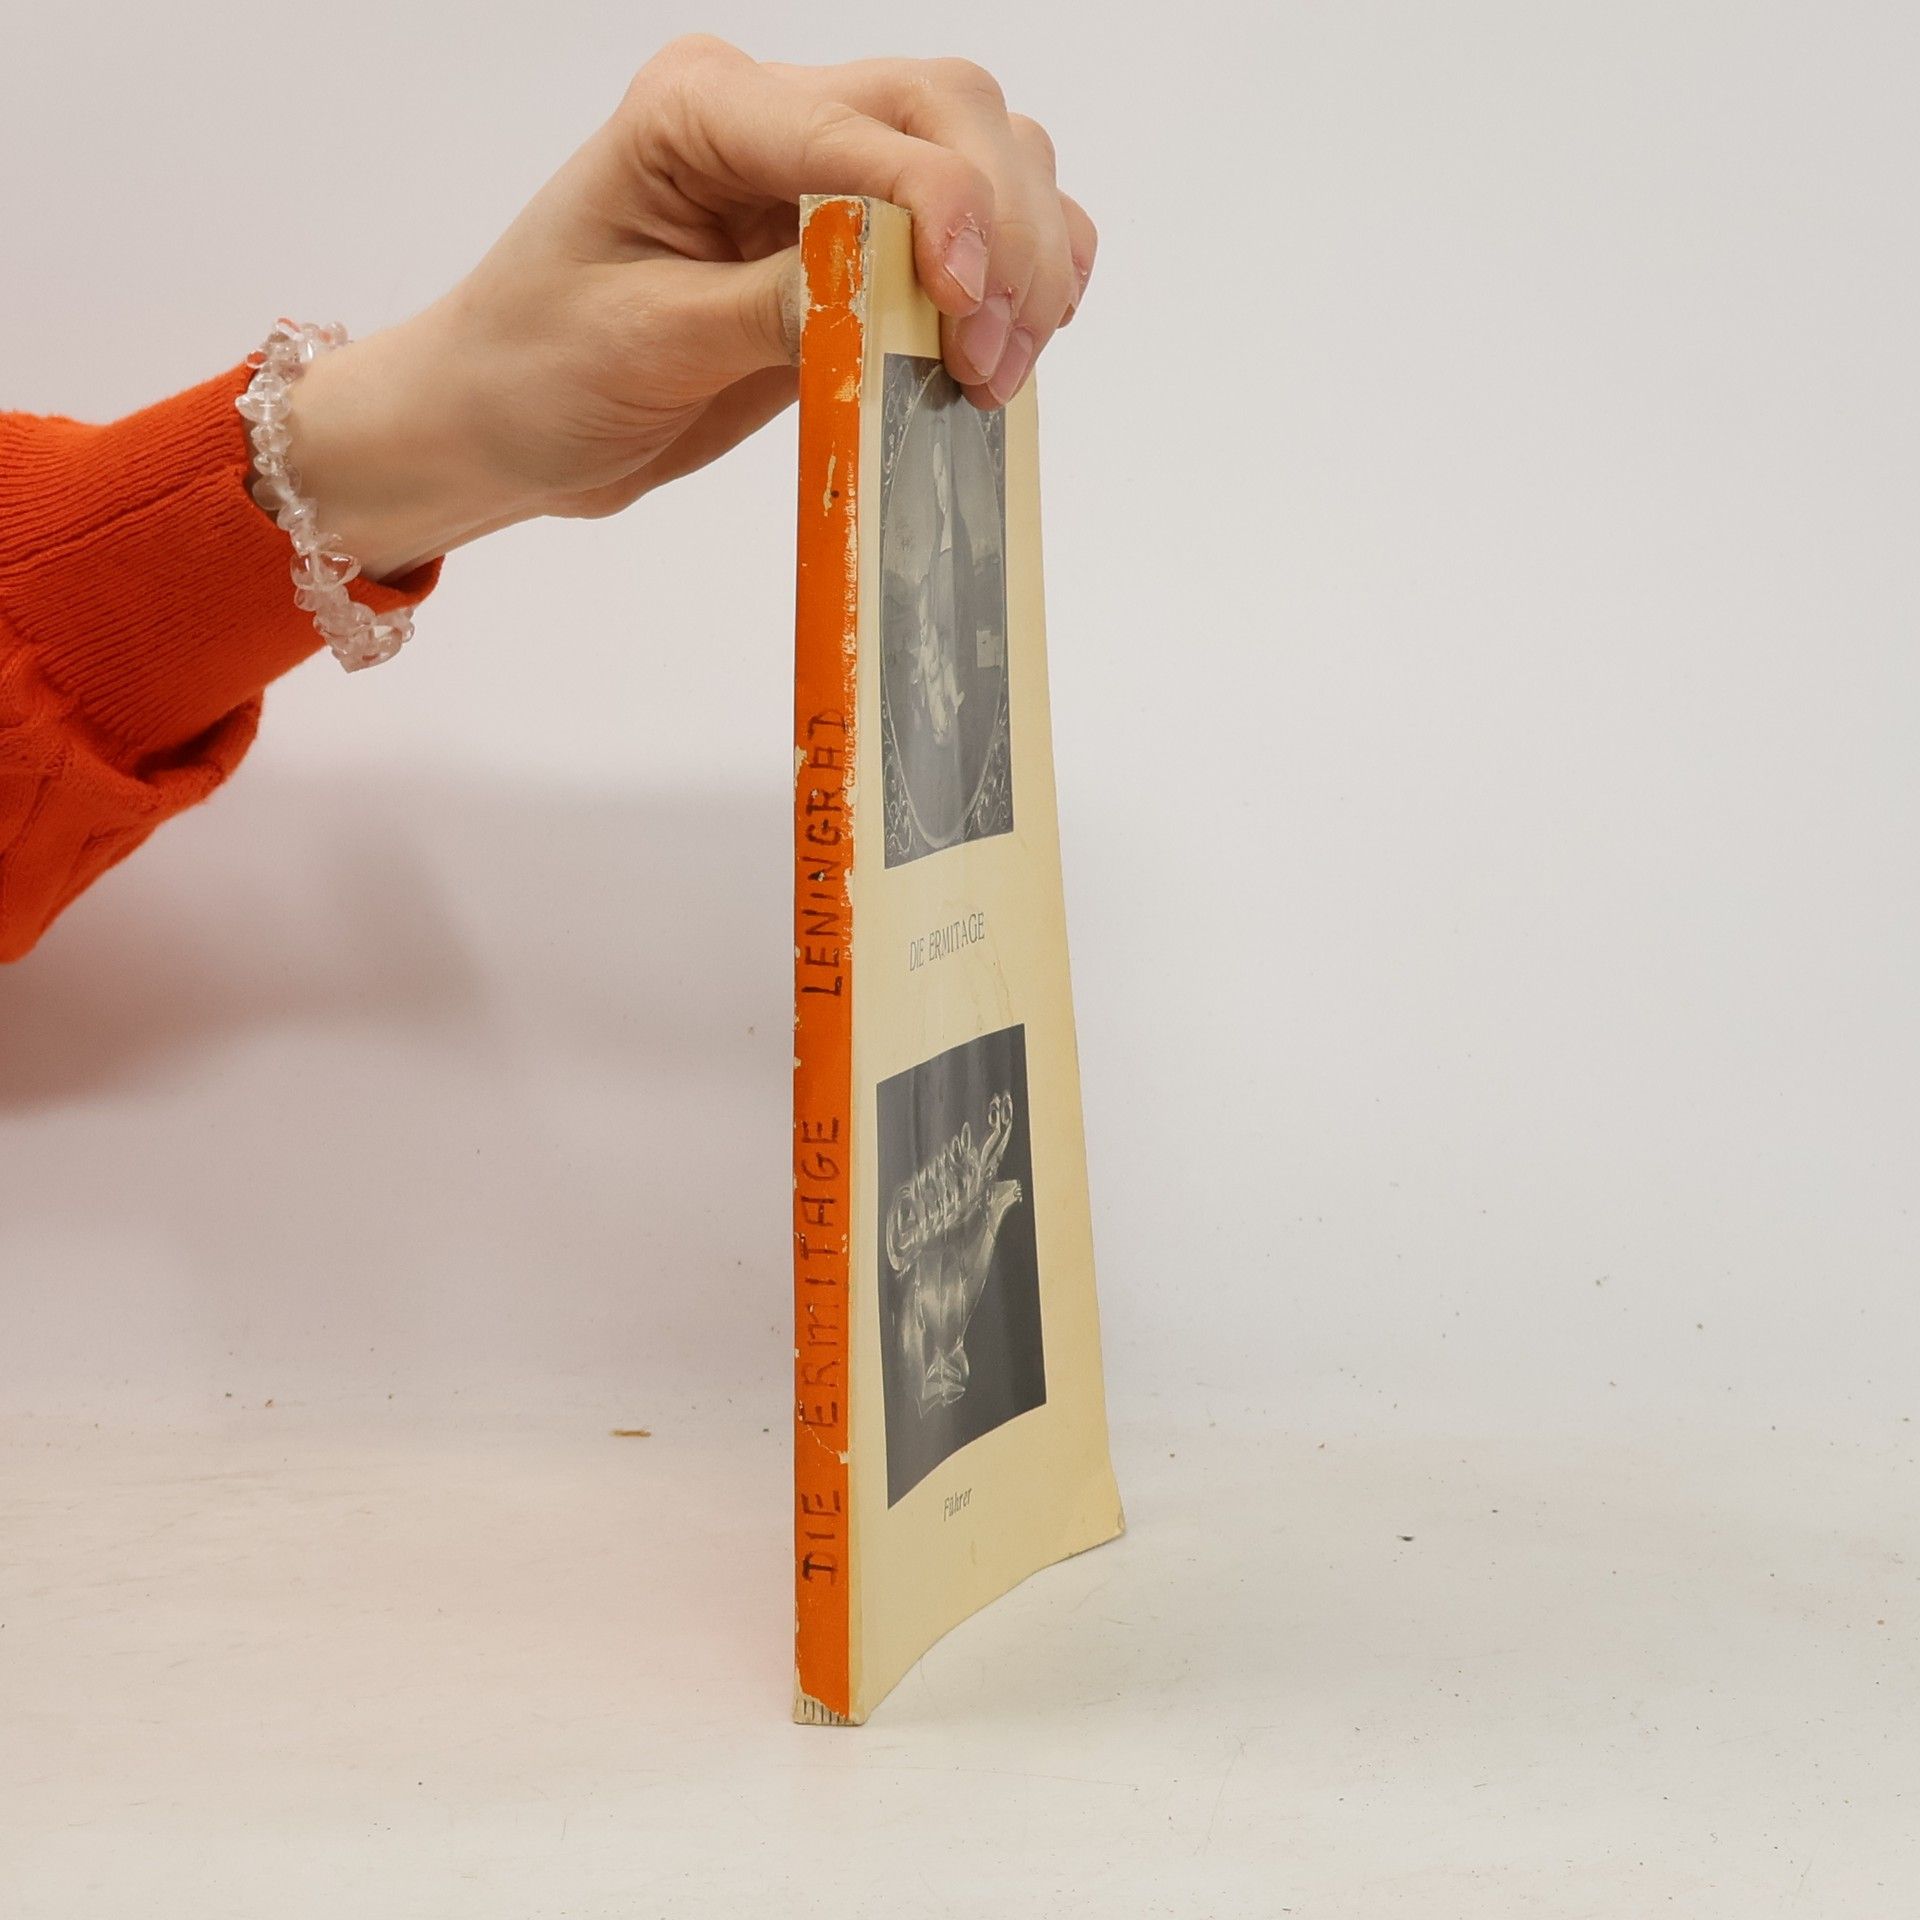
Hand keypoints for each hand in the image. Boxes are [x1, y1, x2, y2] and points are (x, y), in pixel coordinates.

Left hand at [276, 36, 1096, 580]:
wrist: (503, 422)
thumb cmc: (536, 372)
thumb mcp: (642, 342)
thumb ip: (771, 308)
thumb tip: (889, 300)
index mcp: (700, 109)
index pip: (862, 128)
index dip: (944, 207)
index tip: (967, 310)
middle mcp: (775, 117)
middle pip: (951, 113)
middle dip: (1001, 231)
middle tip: (990, 358)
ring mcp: (826, 175)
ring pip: (989, 154)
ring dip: (1026, 256)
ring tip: (994, 370)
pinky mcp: (860, 249)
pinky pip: (979, 230)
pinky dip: (1019, 278)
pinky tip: (1004, 346)